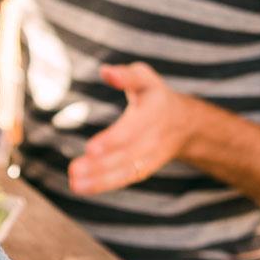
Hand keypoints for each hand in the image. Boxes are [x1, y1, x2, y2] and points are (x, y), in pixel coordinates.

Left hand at [68, 62, 203, 194]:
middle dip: (101, 164)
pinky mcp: (145, 168)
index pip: (133, 129)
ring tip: (75, 183)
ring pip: (126, 170)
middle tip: (75, 169)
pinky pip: (126, 178)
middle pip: (127, 154)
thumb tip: (105, 71)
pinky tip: (81, 187)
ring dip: (100, 179)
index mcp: (154, 112)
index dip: (113, 140)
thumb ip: (126, 75)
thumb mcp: (144, 78)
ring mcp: (151, 156)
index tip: (91, 148)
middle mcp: (154, 137)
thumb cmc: (154, 95)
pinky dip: (104, 185)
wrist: (185, 123)